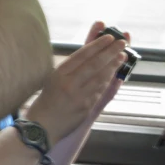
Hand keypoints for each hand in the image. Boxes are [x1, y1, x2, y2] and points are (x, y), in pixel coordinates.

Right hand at [25, 21, 127, 143]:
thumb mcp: (51, 79)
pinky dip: (108, 81)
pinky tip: (114, 74)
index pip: (82, 55)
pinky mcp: (86, 107)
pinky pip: (100, 91)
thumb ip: (68, 70)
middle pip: (95, 64)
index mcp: (59, 74)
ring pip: (101, 77)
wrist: (42, 126)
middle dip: (110, 52)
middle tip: (122, 43)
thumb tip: (88, 57)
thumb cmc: (45, 101)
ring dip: (113, 66)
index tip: (109, 37)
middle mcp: (70, 83)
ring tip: (122, 56)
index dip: (97, 45)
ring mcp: (79, 96)